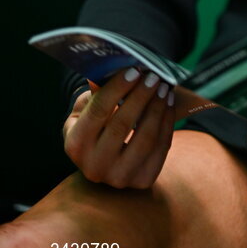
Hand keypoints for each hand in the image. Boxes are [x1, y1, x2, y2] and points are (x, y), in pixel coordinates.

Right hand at [63, 67, 175, 188]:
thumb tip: (112, 66)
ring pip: (144, 139)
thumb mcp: (87, 107)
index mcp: (75, 145)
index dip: (118, 88)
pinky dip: (167, 123)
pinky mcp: (142, 180)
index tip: (135, 70)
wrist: (104, 156)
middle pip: (122, 125)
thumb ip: (97, 91)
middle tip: (154, 76)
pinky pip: (160, 149)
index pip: (98, 111)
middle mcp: (93, 166)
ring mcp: (118, 178)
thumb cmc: (95, 123)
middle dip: (141, 97)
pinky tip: (169, 104)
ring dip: (158, 109)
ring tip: (164, 87)